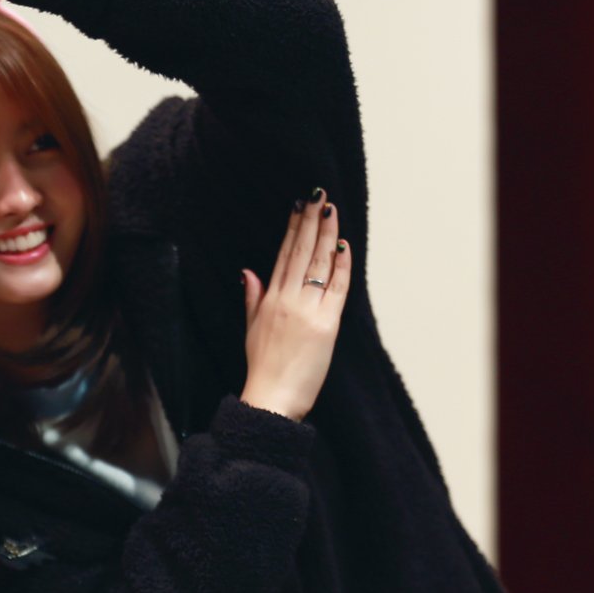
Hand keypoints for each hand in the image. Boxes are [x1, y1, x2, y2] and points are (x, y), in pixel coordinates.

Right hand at [240, 190, 351, 420]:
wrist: (270, 397)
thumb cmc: (262, 369)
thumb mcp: (251, 329)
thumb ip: (253, 297)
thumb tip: (249, 272)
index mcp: (269, 300)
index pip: (283, 256)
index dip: (292, 229)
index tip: (298, 207)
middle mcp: (287, 300)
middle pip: (301, 252)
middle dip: (310, 221)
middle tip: (318, 194)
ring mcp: (307, 311)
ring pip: (319, 264)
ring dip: (327, 234)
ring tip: (331, 209)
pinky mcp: (326, 324)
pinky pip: (338, 288)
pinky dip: (342, 266)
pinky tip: (344, 246)